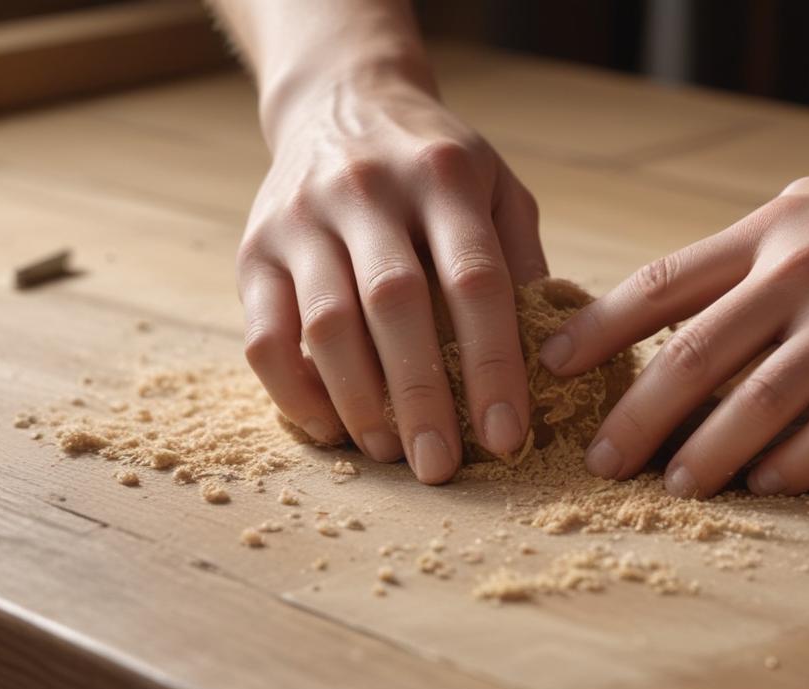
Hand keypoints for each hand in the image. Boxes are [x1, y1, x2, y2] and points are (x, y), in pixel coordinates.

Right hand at [237, 76, 544, 483]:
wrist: (340, 100)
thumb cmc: (437, 163)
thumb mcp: (498, 186)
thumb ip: (523, 258)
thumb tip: (554, 353)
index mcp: (444, 175)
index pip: (476, 280)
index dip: (494, 363)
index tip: (509, 436)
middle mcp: (368, 190)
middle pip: (395, 306)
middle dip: (422, 398)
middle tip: (441, 467)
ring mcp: (302, 217)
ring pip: (325, 325)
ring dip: (360, 403)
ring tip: (392, 452)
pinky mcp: (254, 248)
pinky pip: (264, 335)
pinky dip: (295, 393)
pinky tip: (334, 428)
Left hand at [540, 103, 808, 496]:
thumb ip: (757, 251)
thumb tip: (689, 303)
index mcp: (773, 230)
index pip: (663, 284)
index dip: (598, 329)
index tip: (552, 366)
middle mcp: (804, 273)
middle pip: (692, 356)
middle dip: (635, 416)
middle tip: (599, 460)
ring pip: (757, 405)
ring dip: (705, 455)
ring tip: (674, 486)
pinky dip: (795, 466)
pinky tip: (768, 485)